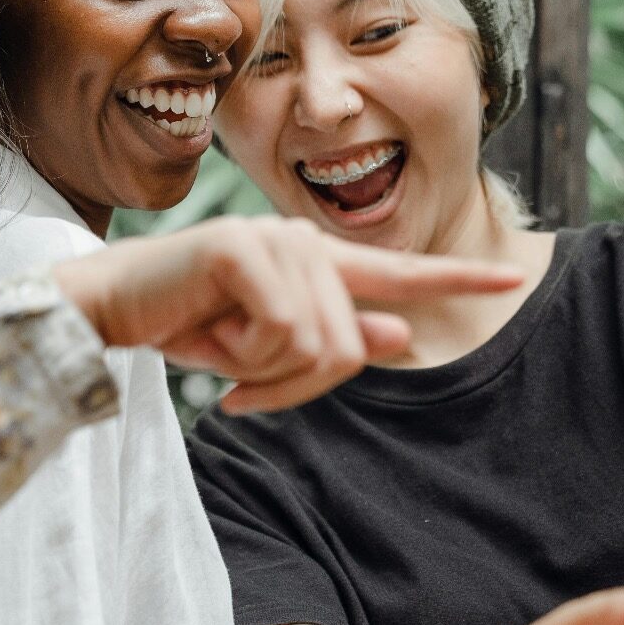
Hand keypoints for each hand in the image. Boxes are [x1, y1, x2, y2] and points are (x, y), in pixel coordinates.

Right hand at [50, 216, 522, 412]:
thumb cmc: (185, 321)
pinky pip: (280, 332)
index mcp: (316, 261)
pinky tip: (209, 337)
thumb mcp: (265, 345)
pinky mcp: (242, 249)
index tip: (513, 275)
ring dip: (264, 370)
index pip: (399, 271)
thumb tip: (402, 337)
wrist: (111, 308)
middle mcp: (304, 241)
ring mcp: (275, 239)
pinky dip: (242, 356)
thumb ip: (333, 338)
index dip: (458, 277)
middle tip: (242, 379)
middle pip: (349, 347)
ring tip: (222, 348)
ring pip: (317, 344)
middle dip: (296, 385)